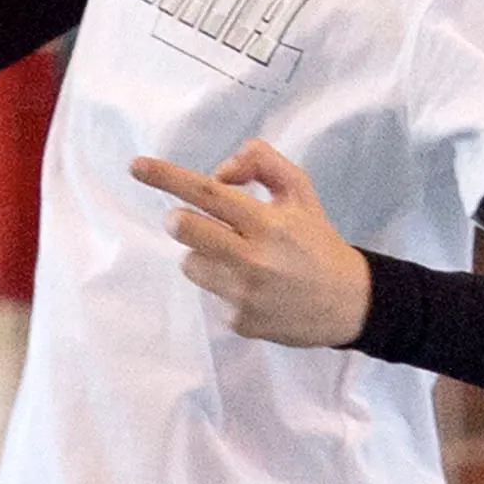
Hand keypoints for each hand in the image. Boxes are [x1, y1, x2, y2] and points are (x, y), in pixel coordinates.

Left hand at [128, 139, 371, 349]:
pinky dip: (223, 284)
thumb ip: (261, 163)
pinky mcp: (239, 321)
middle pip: (184, 229)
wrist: (347, 303)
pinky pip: (209, 293)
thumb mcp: (300, 191)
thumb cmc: (315, 240)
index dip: (167, 177)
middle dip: (178, 219)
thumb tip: (218, 172)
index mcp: (268, 223)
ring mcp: (243, 294)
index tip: (136, 166)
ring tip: (239, 258)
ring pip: (190, 262)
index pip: (208, 193)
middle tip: (194, 220)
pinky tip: (253, 288)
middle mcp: (253, 259)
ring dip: (204, 254)